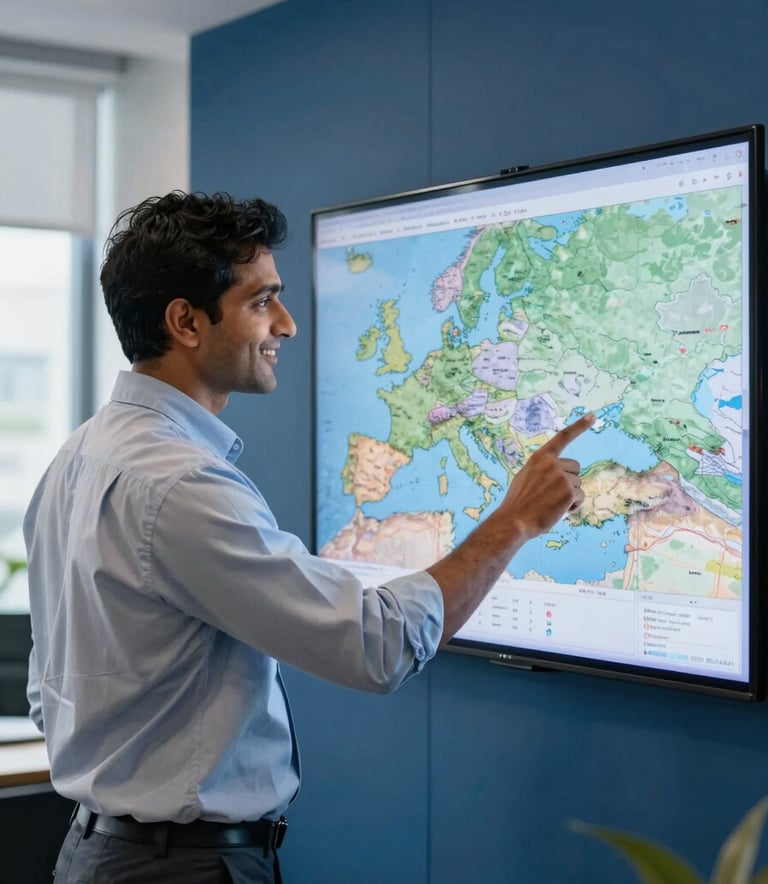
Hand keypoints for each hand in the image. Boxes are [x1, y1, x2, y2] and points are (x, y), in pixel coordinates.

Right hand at [498, 413, 594, 538]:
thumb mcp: (526, 477)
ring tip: (551, 505)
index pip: (562, 438)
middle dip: (569, 482)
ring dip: (570, 496)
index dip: (579, 426)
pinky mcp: (569, 492)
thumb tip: (560, 474)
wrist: (513, 522)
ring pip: (578, 485)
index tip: (593, 416)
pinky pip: (580, 497)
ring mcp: (561, 477)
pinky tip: (558, 511)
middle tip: (552, 496)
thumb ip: (542, 470)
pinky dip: (573, 506)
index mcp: (540, 458)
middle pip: (576, 469)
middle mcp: (552, 464)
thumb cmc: (518, 503)